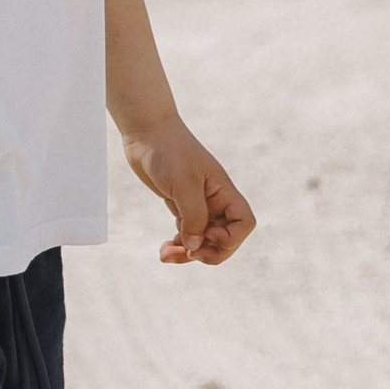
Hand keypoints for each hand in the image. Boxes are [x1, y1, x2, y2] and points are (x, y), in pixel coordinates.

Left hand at [124, 121, 255, 267]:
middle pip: (225, 238)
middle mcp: (215, 200)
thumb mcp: (183, 183)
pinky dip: (178, 245)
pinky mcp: (181, 205)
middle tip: (188, 254)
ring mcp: (198, 204)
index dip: (231, 238)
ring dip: (189, 252)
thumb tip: (195, 246)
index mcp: (223, 191)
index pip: (244, 223)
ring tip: (166, 255)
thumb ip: (193, 215)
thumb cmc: (168, 151)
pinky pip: (187, 233)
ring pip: (203, 239)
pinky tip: (165, 249)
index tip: (207, 234)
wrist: (146, 133)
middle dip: (208, 252)